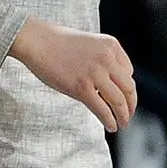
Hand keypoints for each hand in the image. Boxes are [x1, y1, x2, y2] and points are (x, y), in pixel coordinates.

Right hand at [9, 18, 135, 130]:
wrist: (36, 41)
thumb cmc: (57, 42)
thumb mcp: (89, 43)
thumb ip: (102, 59)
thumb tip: (107, 85)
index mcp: (111, 45)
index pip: (129, 71)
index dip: (125, 86)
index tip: (122, 96)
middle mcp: (107, 59)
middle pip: (128, 88)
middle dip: (130, 104)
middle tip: (128, 114)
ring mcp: (95, 73)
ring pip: (118, 101)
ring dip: (123, 115)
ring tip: (122, 123)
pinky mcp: (81, 87)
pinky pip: (102, 109)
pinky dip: (109, 120)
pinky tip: (111, 126)